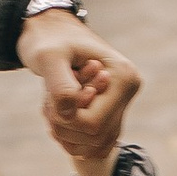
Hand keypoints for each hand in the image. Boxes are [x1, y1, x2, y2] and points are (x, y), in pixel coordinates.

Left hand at [23, 9, 140, 175]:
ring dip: (66, 133)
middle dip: (64, 127)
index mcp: (123, 76)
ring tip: (53, 106)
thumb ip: (60, 86)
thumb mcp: (47, 57)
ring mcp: (122, 103)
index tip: (50, 98)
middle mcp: (128, 91)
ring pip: (95, 144)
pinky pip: (94, 144)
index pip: (93, 124)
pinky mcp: (111, 113)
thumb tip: (71, 115)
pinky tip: (59, 115)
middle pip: (94, 137)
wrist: (51, 31)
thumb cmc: (49, 39)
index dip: (65, 120)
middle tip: (49, 102)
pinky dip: (72, 138)